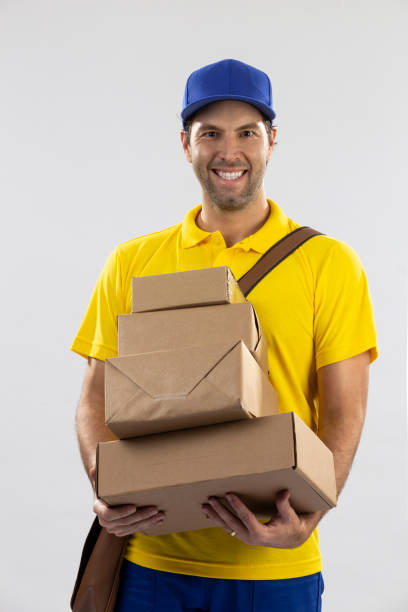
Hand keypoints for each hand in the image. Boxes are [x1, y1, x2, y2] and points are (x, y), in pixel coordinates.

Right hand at [89, 467, 164, 536]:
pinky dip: (148, 525)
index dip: (120, 513)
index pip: (108, 515)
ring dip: (147, 522)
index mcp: (98, 508)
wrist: (109, 493)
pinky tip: (158, 520)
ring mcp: (114, 527)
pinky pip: (135, 529)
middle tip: (154, 508)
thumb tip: (93, 469)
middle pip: (123, 522)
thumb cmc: (106, 484)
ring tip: (160, 514)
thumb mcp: (101, 479)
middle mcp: (104, 521)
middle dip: (140, 516)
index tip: (133, 506)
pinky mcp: (123, 529)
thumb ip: (97, 475)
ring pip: (131, 528)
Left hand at [202, 490, 324, 548]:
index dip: (237, 505)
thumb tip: (284, 493)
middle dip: (220, 511)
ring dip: (215, 516)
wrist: (291, 539)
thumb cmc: (291, 525)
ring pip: (227, 527)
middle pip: (232, 523)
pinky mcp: (243, 535)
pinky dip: (219, 520)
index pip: (246, 517)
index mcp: (262, 534)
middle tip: (211, 499)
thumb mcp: (290, 515)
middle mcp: (251, 538)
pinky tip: (210, 514)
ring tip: (204, 506)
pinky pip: (228, 528)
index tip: (228, 494)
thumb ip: (284, 505)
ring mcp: (246, 538)